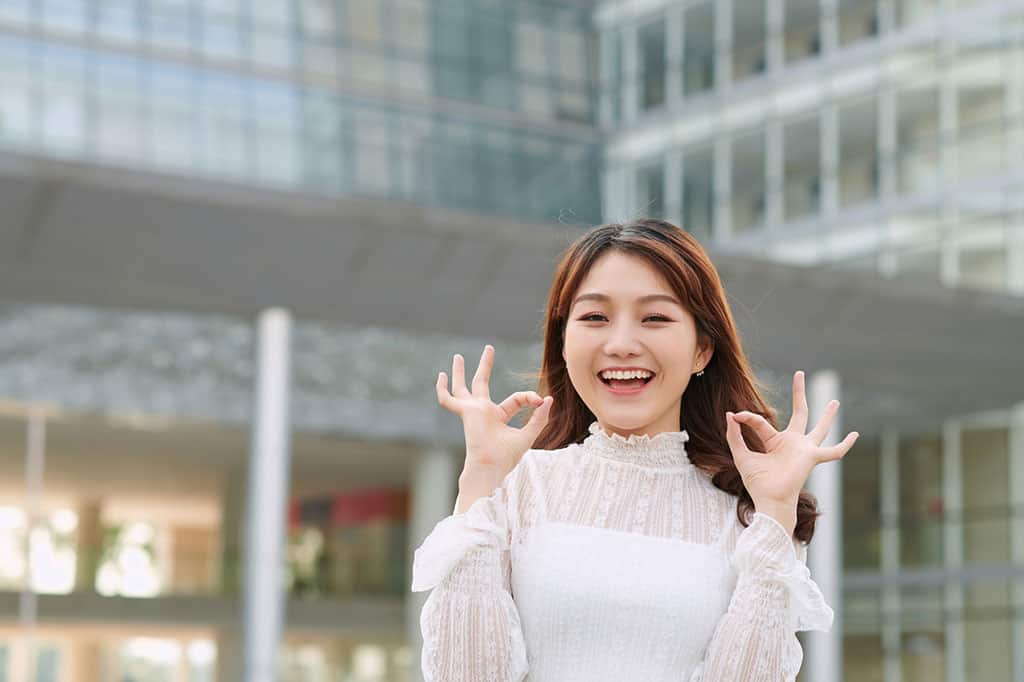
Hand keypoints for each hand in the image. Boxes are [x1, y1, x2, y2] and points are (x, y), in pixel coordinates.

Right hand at [436, 344, 552, 478]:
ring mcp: (473, 410)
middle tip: (489, 348)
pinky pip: (448, 400)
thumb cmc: (507, 456)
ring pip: (463, 387)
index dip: (529, 397)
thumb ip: (539, 417)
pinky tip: (441, 376)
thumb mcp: (528, 434)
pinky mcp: (466, 411)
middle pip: (482, 383)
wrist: (492, 466)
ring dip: (460, 372)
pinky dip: (442, 389)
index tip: (539, 400)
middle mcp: (484, 412)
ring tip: (458, 356)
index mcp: (498, 417)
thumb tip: (548, 399)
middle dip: (485, 366)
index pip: (516, 399)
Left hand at [725, 370, 858, 509]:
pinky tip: (855, 435)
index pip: (761, 422)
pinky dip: (845, 445)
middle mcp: (792, 443)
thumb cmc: (757, 482)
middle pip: (799, 413)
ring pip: (820, 428)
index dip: (747, 417)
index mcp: (775, 442)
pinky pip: (833, 452)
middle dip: (799, 393)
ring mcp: (804, 449)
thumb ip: (734, 435)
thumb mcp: (741, 455)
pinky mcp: (812, 457)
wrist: (768, 499)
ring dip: (827, 415)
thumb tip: (730, 414)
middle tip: (799, 374)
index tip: (735, 415)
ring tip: (835, 401)